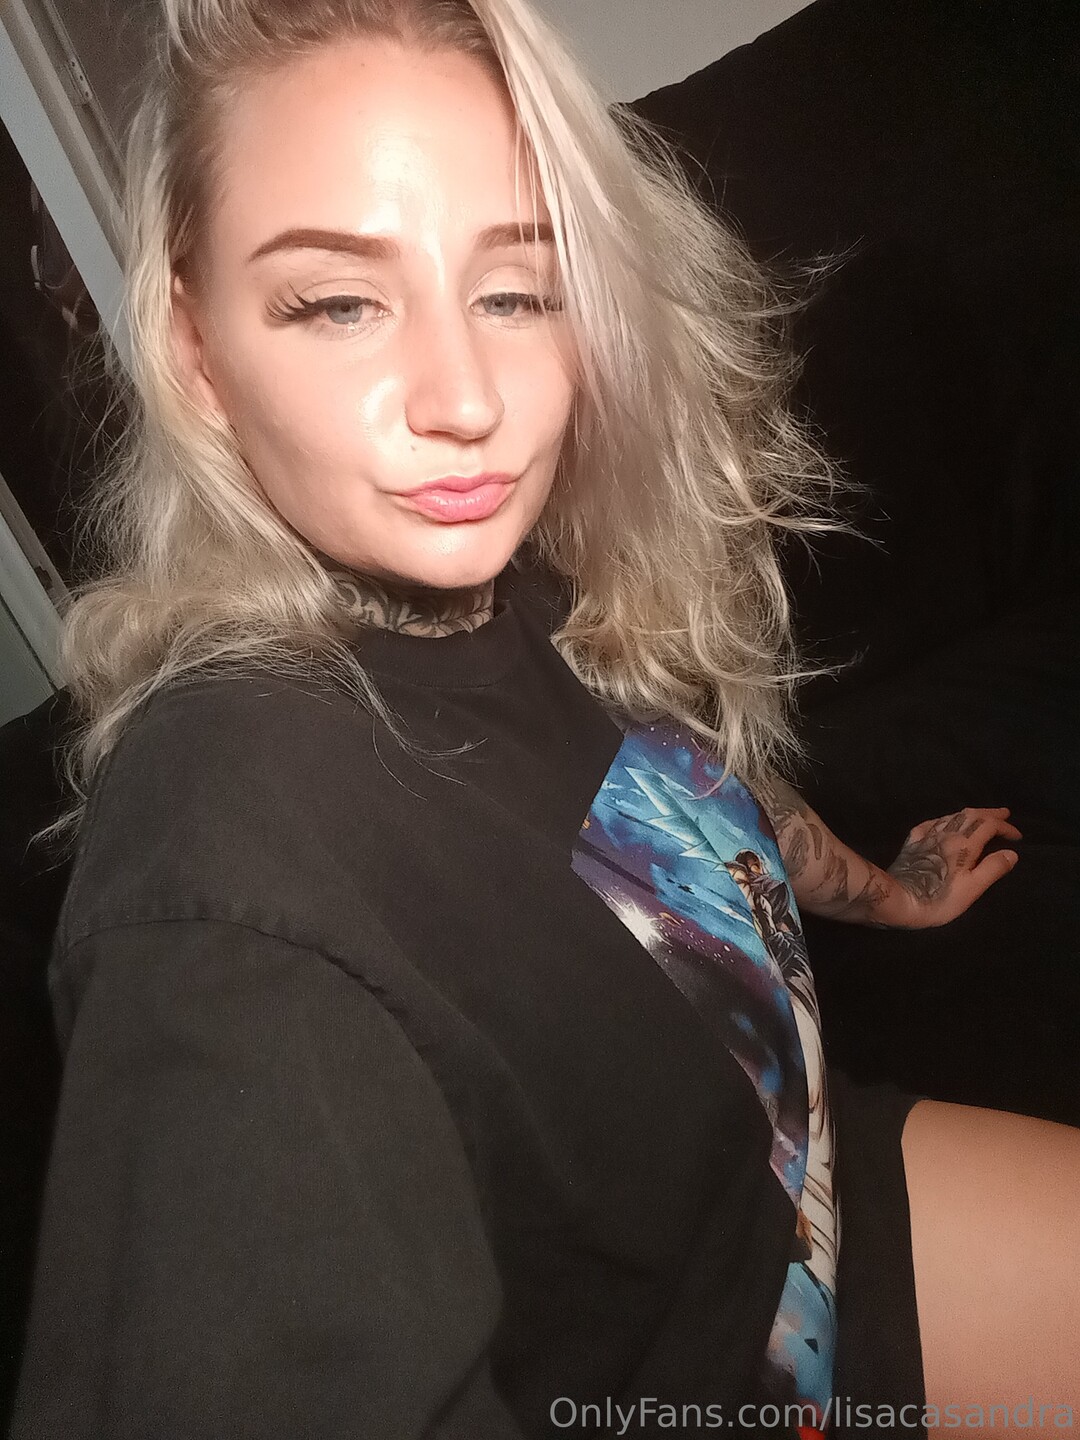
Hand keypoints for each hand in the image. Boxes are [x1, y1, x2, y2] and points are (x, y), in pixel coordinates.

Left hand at [883, 807, 1021, 927]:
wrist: (899, 899)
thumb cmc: (940, 898)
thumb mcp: (973, 888)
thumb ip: (993, 868)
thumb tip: (1011, 853)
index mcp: (964, 844)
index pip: (989, 825)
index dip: (1005, 827)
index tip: (1017, 836)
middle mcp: (946, 834)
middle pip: (970, 815)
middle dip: (989, 813)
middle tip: (1004, 814)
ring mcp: (927, 836)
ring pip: (951, 817)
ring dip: (969, 814)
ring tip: (980, 816)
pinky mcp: (912, 843)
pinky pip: (931, 824)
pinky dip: (944, 821)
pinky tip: (943, 824)